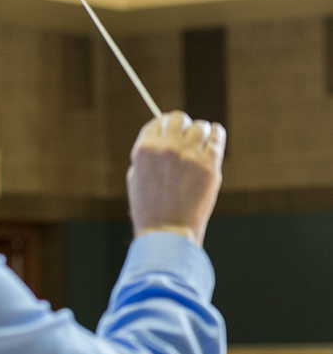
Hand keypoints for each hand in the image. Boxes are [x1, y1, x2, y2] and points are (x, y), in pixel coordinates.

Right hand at [127, 111, 225, 246]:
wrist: (167, 234)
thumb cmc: (150, 211)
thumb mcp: (136, 179)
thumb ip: (146, 156)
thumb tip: (159, 137)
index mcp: (145, 150)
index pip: (158, 122)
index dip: (165, 127)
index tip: (171, 132)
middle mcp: (167, 148)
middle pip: (179, 118)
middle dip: (182, 127)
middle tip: (186, 139)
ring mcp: (190, 155)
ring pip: (200, 126)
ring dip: (200, 134)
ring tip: (200, 146)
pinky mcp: (209, 165)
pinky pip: (217, 136)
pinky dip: (216, 135)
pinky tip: (214, 139)